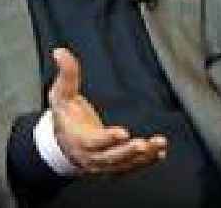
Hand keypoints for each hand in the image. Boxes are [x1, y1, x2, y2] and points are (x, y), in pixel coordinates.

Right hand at [48, 48, 167, 173]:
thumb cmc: (65, 118)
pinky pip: (131, 167)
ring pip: (124, 164)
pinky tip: (158, 154)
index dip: (108, 139)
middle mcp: (92, 156)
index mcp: (79, 140)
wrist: (63, 143)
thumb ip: (66, 73)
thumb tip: (61, 53)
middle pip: (112, 157)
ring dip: (143, 157)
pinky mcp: (114, 166)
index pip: (94, 142)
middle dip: (129, 152)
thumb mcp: (61, 94)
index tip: (123, 133)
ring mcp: (104, 163)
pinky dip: (146, 162)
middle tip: (144, 144)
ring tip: (159, 146)